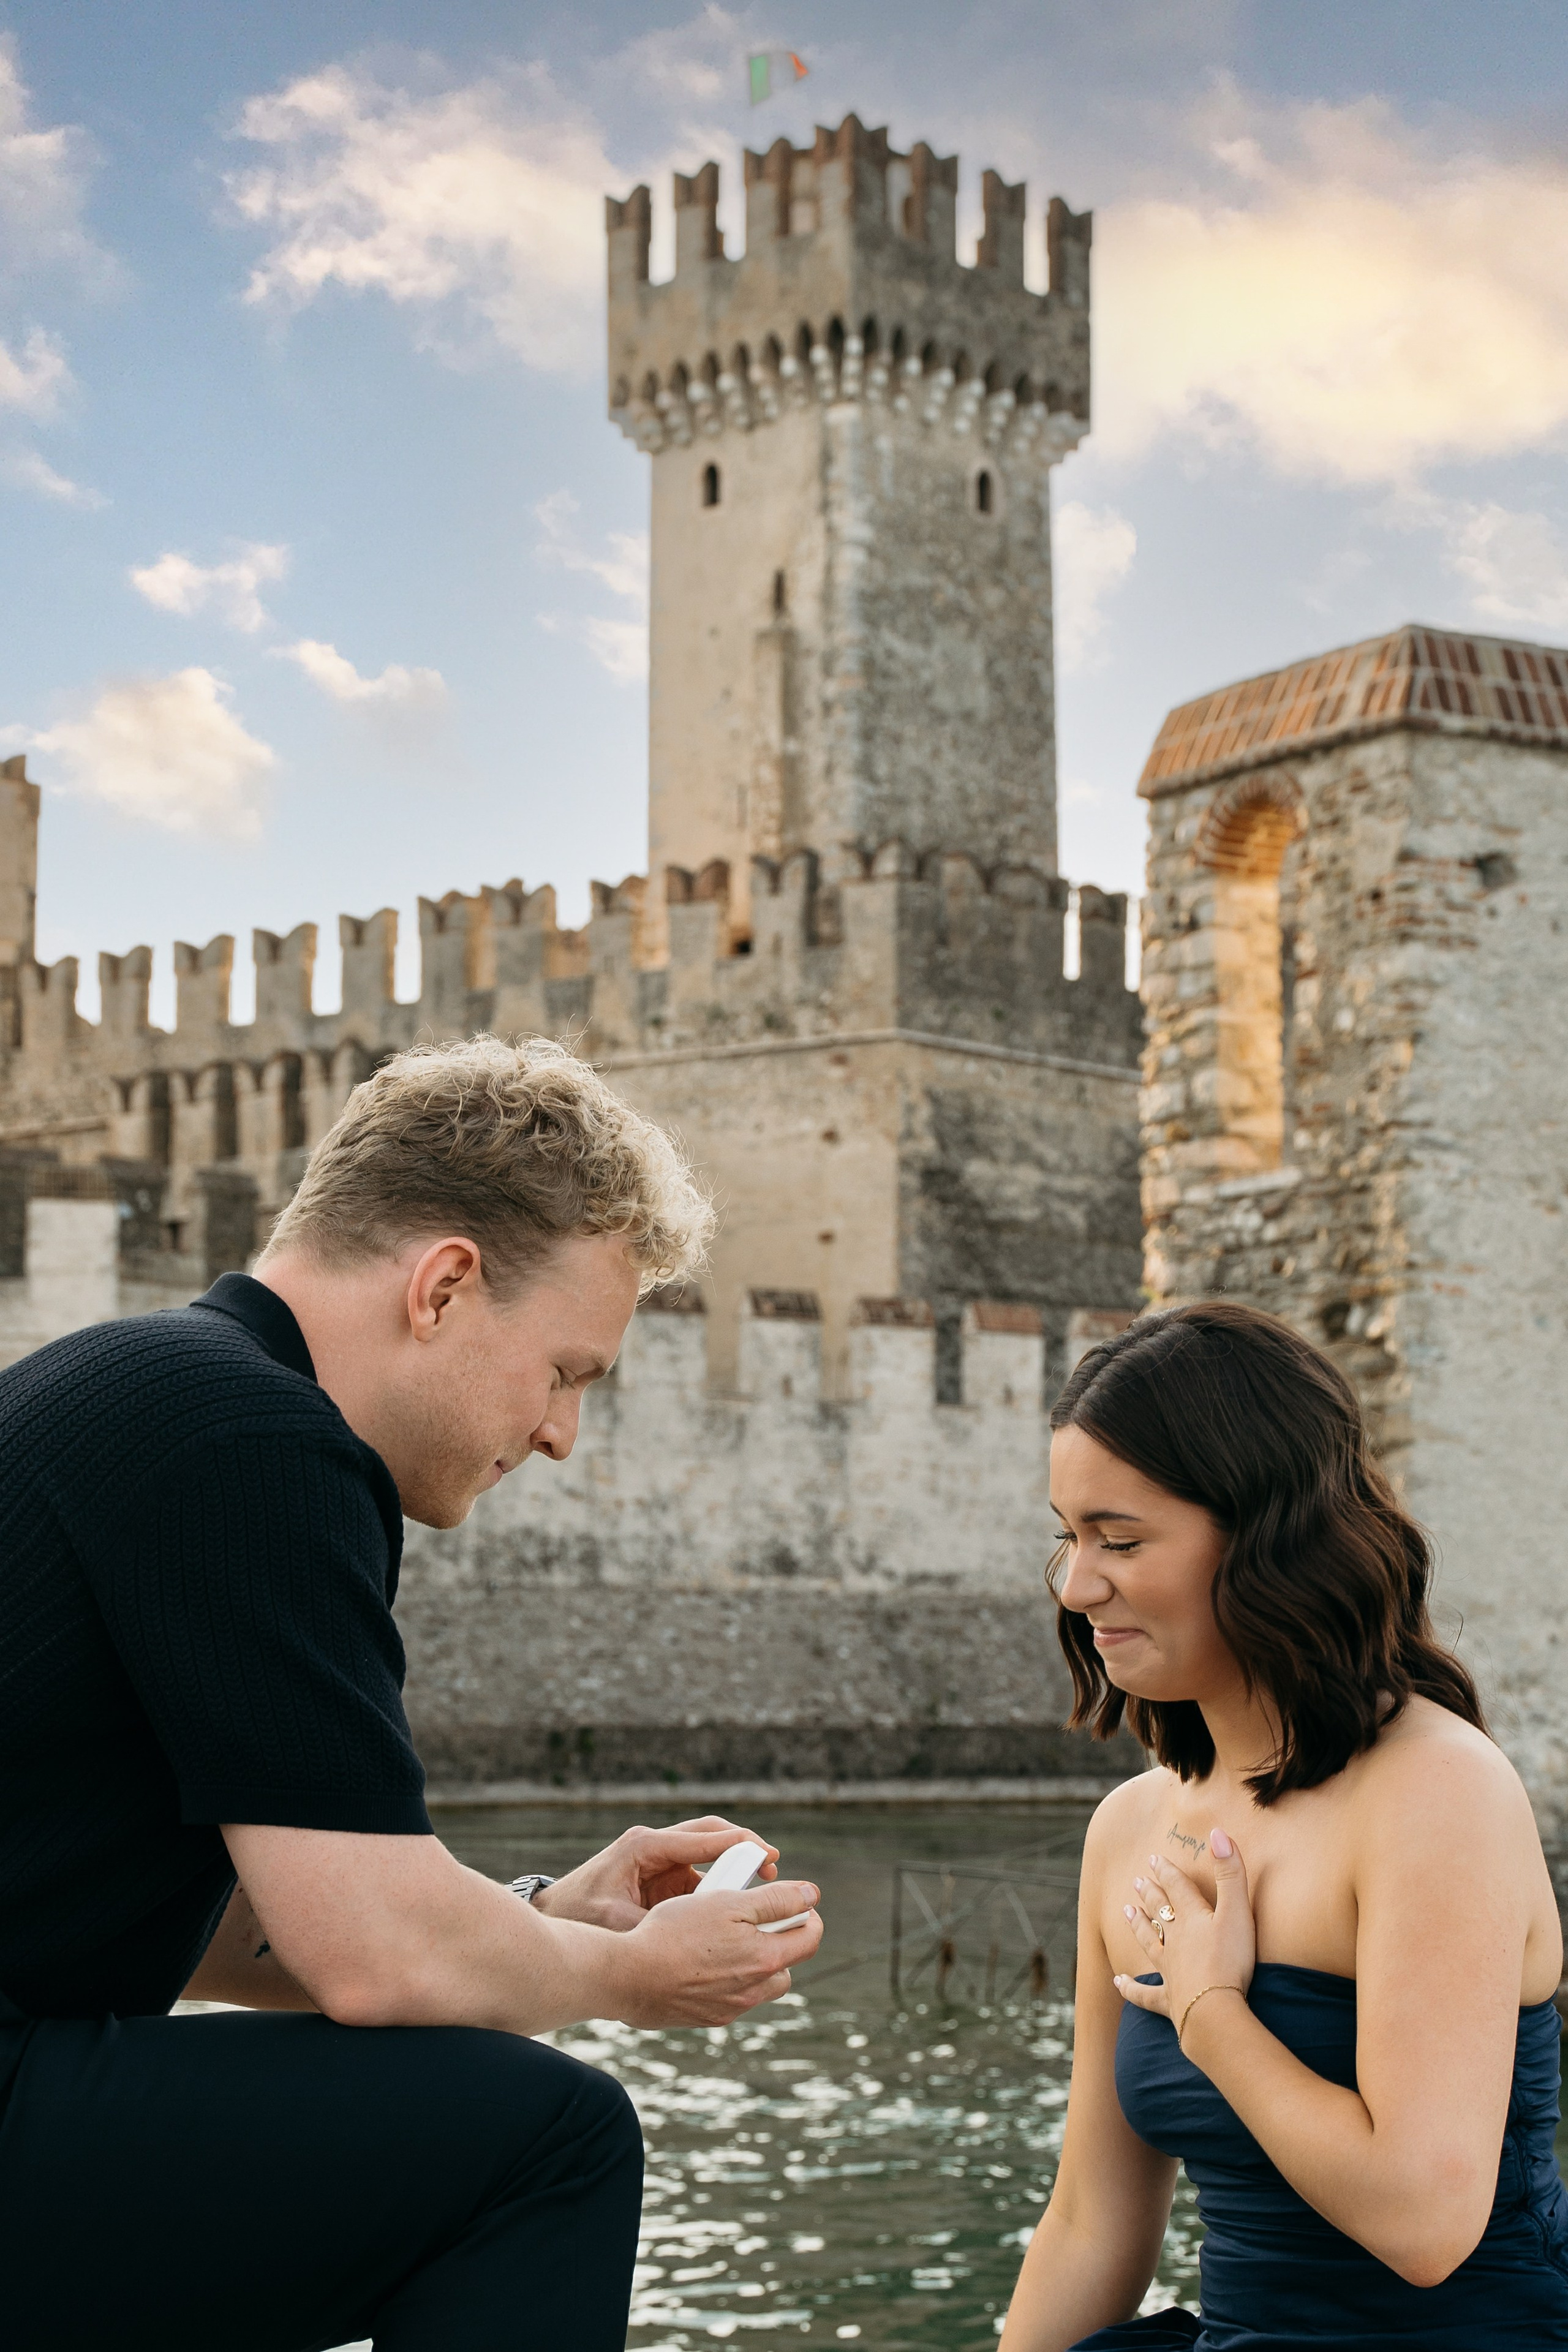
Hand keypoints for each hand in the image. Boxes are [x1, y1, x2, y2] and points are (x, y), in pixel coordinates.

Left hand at [531, 1816, 779, 1930]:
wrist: (551, 1918)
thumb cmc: (577, 1916)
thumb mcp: (615, 1923)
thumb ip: (653, 1924)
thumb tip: (688, 1936)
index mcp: (645, 1846)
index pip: (702, 1836)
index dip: (738, 1844)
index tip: (769, 1856)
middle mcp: (655, 1847)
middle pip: (709, 1834)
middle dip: (743, 1846)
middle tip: (773, 1866)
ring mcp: (658, 1862)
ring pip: (706, 1854)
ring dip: (733, 1868)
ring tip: (764, 1888)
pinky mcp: (660, 1879)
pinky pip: (697, 1877)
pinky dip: (717, 1887)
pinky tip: (736, 1907)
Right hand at [604, 1874, 824, 2027]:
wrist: (628, 1975)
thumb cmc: (675, 1932)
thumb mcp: (728, 1902)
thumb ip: (776, 1900)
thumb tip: (811, 1894)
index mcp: (765, 1960)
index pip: (810, 1938)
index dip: (806, 1915)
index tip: (790, 1901)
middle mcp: (752, 1992)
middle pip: (786, 1966)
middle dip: (778, 1941)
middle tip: (752, 1918)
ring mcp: (729, 2009)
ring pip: (758, 1985)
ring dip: (751, 1962)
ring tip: (722, 1937)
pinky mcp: (706, 2018)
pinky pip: (729, 1997)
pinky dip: (724, 1979)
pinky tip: (698, 1959)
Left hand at [1114, 1829, 1255, 2046]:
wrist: (1214, 2010)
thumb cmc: (1230, 1960)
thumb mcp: (1237, 1912)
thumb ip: (1230, 1873)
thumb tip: (1218, 1831)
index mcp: (1191, 1918)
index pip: (1176, 1888)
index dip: (1166, 1872)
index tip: (1154, 1858)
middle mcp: (1175, 1940)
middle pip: (1159, 1912)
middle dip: (1149, 1894)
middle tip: (1137, 1881)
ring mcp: (1169, 1970)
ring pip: (1149, 1943)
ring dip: (1138, 1926)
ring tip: (1126, 1912)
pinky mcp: (1169, 2000)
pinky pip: (1145, 1994)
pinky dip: (1131, 1989)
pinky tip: (1118, 1983)